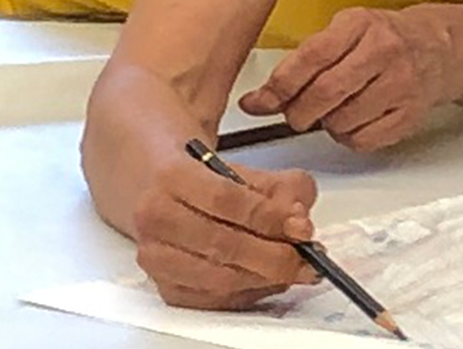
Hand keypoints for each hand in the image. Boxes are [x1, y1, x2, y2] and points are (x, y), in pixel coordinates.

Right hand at [134, 156, 318, 309]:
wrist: (156, 185)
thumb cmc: (201, 174)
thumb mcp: (240, 163)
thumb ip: (277, 186)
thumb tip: (299, 219)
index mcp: (172, 175)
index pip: (225, 200)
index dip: (269, 217)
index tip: (301, 226)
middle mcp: (156, 217)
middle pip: (221, 245)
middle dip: (273, 255)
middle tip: (307, 255)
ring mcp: (156, 256)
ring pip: (218, 279)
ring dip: (265, 278)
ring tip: (295, 268)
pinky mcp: (165, 286)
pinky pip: (213, 299)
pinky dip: (248, 293)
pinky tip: (269, 279)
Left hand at [239, 5, 452, 151]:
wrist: (438, 49)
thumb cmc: (383, 38)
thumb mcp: (345, 30)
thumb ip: (304, 59)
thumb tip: (260, 98)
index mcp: (360, 24)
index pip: (311, 57)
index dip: (280, 85)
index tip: (259, 102)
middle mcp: (383, 52)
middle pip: (325, 93)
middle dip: (298, 112)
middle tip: (293, 114)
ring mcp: (400, 85)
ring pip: (342, 121)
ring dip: (325, 124)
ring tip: (332, 110)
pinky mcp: (409, 115)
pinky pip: (363, 140)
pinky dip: (348, 137)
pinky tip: (353, 119)